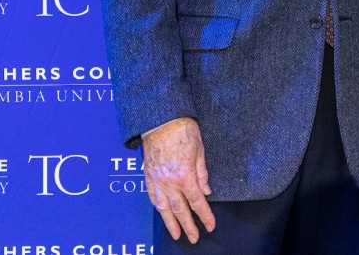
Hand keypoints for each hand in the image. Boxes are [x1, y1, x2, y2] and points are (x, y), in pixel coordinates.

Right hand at [142, 118, 215, 242]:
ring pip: (163, 207)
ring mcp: (157, 179)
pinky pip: (152, 195)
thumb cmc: (183, 130)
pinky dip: (158, 206)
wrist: (161, 119)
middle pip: (180, 209)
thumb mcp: (200, 150)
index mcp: (185, 175)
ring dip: (170, 222)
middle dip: (187, 226)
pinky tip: (162, 212)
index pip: (197, 202)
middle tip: (194, 238)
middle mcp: (169, 181)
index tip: (210, 226)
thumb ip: (202, 173)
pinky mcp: (148, 174)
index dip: (204, 216)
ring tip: (175, 233)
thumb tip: (205, 191)